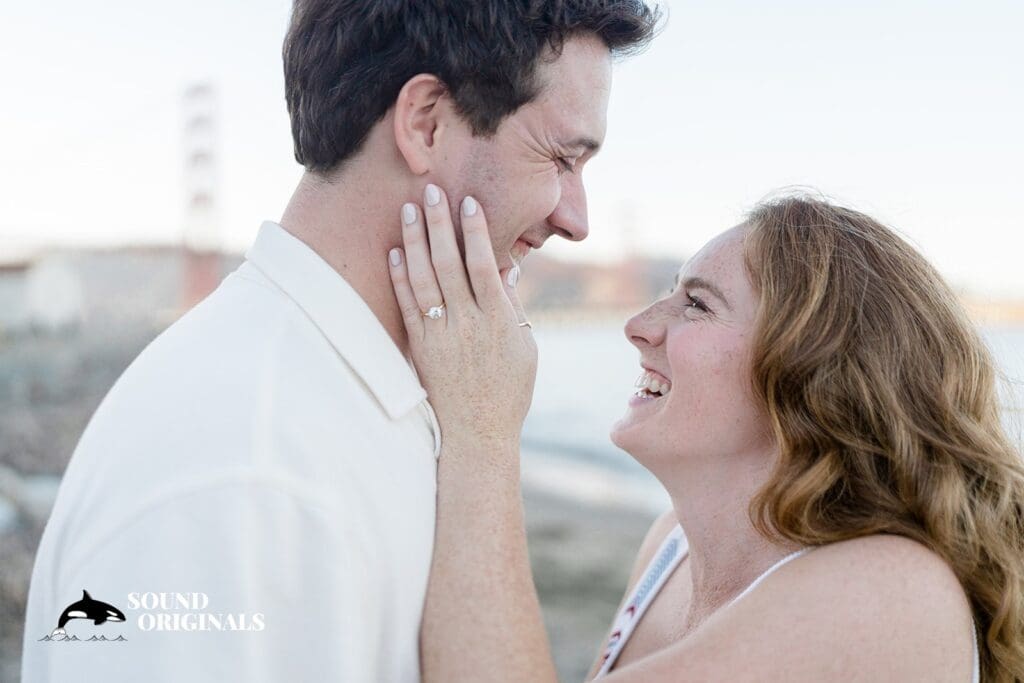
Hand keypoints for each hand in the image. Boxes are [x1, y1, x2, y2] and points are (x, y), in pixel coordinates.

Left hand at [387, 185, 537, 446]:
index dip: (475, 231)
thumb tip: (508, 268)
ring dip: (415, 241)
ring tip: (408, 210)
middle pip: (449, 263)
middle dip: (439, 224)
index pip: (483, 265)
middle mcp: (467, 324)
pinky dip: (400, 277)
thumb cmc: (508, 391)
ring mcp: (440, 336)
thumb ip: (514, 307)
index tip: (468, 202)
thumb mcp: (525, 348)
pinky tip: (395, 252)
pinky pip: (407, 305)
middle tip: (430, 191)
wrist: (476, 434)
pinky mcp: (420, 348)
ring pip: (424, 278)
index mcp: (498, 321)